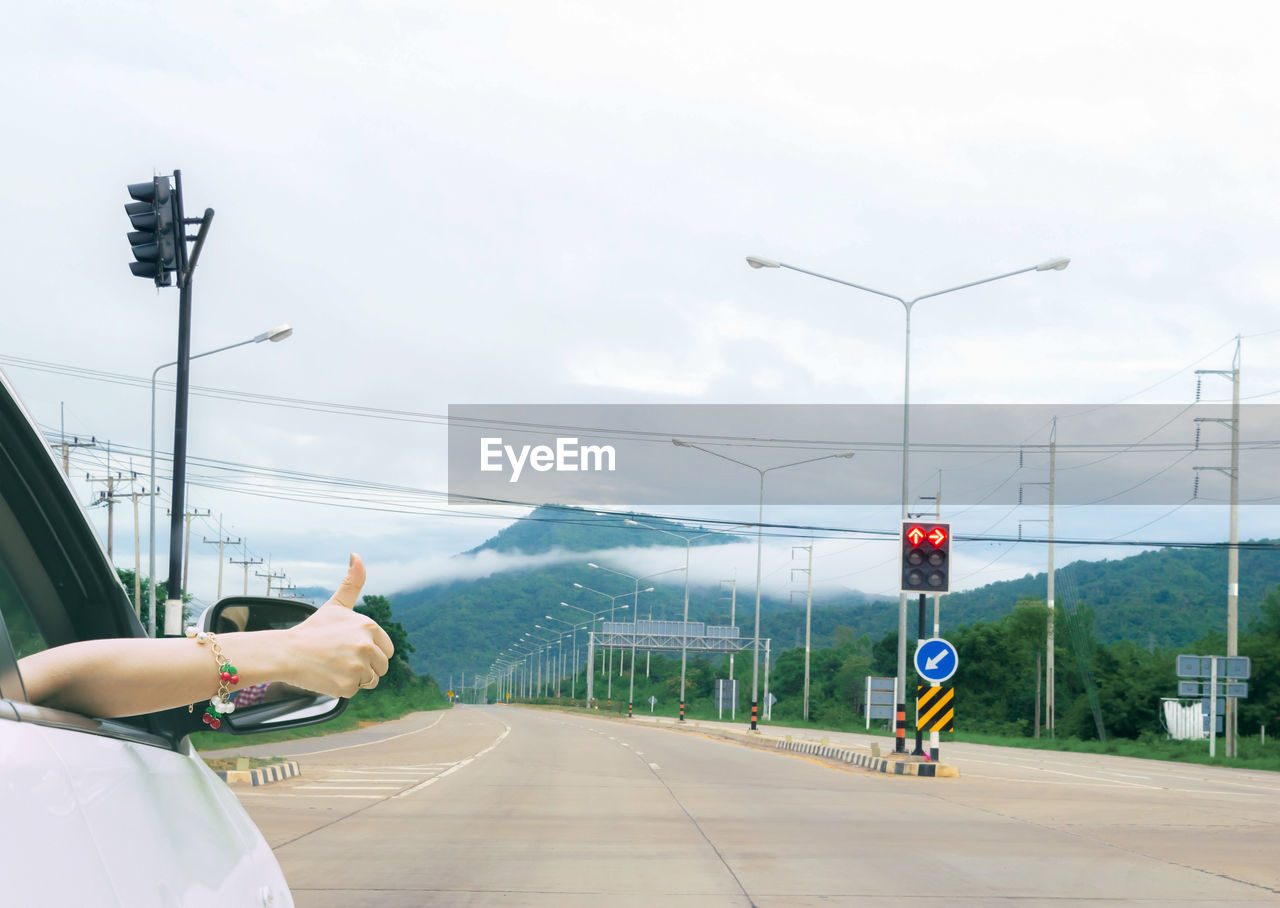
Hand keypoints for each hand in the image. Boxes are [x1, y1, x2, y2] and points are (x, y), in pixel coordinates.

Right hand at [283, 554, 394, 697]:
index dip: (371, 651)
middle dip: (365, 666)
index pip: (388, 650)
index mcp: (369, 627)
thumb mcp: (336, 605)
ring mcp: (358, 667)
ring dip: (355, 678)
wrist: (286, 651)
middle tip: (341, 659)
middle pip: (382, 667)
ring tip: (335, 666)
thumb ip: (352, 582)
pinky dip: (342, 687)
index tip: (350, 648)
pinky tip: (328, 675)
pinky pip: (355, 691)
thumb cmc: (313, 630)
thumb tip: (357, 555)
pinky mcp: (347, 685)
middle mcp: (367, 646)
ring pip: (370, 680)